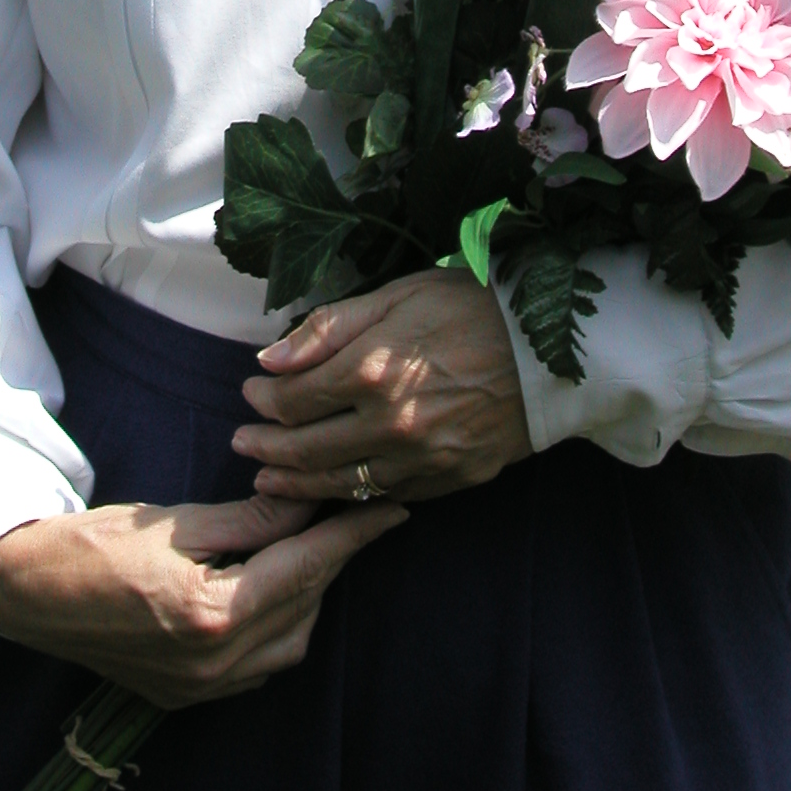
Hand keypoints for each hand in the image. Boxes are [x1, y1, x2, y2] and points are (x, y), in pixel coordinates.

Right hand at [0, 492, 405, 705]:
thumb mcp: (178, 519)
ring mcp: (200, 688)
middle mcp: (213, 663)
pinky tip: (271, 588)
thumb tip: (306, 499)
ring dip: (308, 595)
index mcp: (211, 614)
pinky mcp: (186, 696)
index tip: (393, 509)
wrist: (30, 595)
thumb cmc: (98, 544)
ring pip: (289, 643)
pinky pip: (258, 666)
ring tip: (308, 545)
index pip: (305, 568)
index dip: (353, 535)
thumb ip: (251, 518)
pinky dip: (277, 626)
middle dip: (332, 557)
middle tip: (349, 511)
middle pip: (303, 605)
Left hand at [231, 271, 532, 502]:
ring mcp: (421, 458)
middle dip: (265, 447)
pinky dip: (349, 496)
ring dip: (296, 482)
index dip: (264, 399)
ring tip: (269, 479)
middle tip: (242, 443)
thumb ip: (329, 328)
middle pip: (307, 449)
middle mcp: (390, 423)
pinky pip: (384, 496)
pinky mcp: (449, 479)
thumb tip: (270, 360)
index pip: (295, 399)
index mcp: (372, 369)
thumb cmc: (471, 306)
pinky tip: (330, 489)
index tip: (253, 392)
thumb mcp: (397, 295)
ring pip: (340, 484)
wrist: (549, 347)